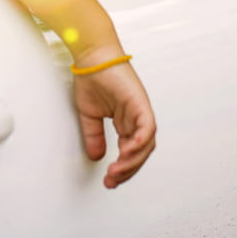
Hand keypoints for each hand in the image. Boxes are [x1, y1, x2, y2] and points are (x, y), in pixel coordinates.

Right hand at [71, 54, 156, 188]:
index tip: (110, 180)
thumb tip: (97, 155)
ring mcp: (140, 110)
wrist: (92, 57)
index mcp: (126, 120)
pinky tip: (127, 152)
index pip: (131, 151)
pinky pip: (147, 128)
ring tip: (117, 169)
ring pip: (146, 144)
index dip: (122, 168)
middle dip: (127, 170)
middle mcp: (136, 117)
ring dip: (132, 160)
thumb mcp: (89, 115)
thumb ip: (95, 136)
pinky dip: (139, 142)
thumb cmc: (92, 77)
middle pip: (141, 152)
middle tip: (113, 180)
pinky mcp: (140, 103)